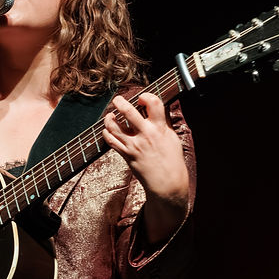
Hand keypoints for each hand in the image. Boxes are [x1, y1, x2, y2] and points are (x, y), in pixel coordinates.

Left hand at [103, 92, 190, 242]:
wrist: (166, 182)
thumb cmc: (171, 160)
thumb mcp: (172, 137)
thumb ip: (163, 122)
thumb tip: (157, 108)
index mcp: (160, 128)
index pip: (153, 103)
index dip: (145, 96)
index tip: (142, 98)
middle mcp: (145, 134)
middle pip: (128, 111)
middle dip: (120, 102)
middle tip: (118, 100)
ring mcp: (134, 145)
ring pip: (114, 126)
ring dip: (109, 118)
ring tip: (110, 115)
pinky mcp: (126, 154)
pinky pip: (111, 141)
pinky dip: (106, 133)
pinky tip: (108, 129)